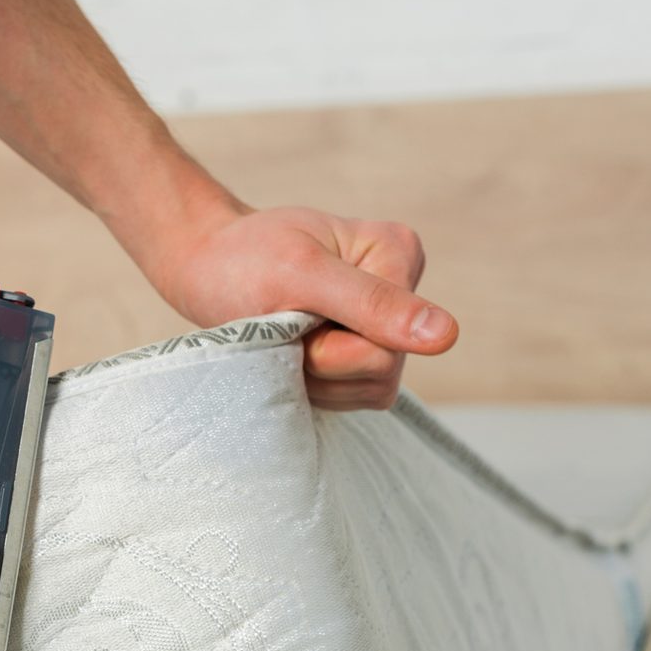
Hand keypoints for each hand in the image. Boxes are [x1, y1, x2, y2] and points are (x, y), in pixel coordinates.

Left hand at [146, 201, 458, 409]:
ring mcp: (385, 327)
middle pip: (381, 371)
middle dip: (320, 363)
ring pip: (368, 390)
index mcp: (398, 253)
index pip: (386, 344)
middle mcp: (403, 289)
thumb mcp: (300, 273)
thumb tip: (446, 337)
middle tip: (285, 325)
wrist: (204, 266)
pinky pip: (351, 397)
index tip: (292, 310)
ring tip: (287, 336)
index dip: (328, 348)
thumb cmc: (243, 260)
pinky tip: (292, 354)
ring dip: (314, 377)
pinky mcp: (364, 355)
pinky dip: (312, 385)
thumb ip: (372, 304)